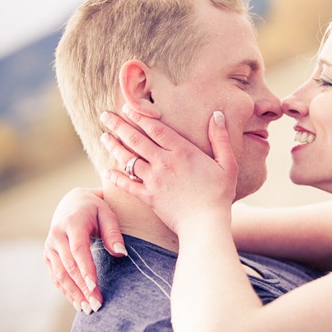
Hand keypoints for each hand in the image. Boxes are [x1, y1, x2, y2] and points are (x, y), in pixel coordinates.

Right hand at [43, 187, 125, 313]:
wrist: (72, 202)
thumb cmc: (95, 208)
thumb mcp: (107, 213)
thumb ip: (113, 233)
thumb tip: (122, 254)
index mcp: (72, 223)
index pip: (78, 250)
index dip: (86, 269)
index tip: (95, 285)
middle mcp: (56, 236)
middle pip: (69, 266)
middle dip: (82, 287)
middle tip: (96, 304)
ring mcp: (50, 247)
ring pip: (60, 275)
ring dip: (73, 293)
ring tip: (87, 308)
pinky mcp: (48, 256)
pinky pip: (56, 276)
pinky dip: (65, 290)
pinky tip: (77, 301)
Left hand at [100, 106, 237, 232]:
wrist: (205, 223)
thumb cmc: (220, 194)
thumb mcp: (227, 164)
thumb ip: (221, 138)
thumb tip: (217, 115)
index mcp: (183, 151)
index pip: (155, 128)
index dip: (140, 116)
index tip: (128, 107)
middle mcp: (164, 163)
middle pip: (136, 139)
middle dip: (119, 126)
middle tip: (105, 116)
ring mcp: (154, 180)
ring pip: (128, 159)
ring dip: (114, 146)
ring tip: (104, 136)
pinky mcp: (148, 197)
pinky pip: (126, 184)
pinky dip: (115, 177)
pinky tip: (106, 170)